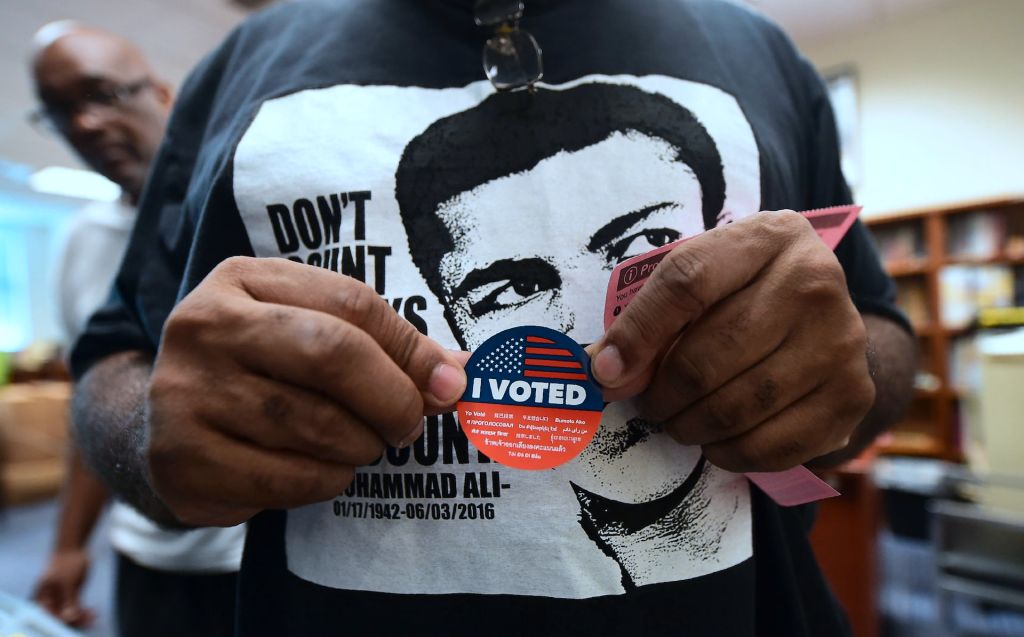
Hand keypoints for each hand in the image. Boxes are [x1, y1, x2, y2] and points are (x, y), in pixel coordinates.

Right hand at [33, 549, 94, 627]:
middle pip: (60, 616)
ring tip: (94, 616)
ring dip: (81, 616)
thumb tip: (69, 617)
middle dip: (75, 620)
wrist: (74, 547)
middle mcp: (49, 600)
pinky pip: (75, 607)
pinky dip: (83, 610)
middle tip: (89, 620)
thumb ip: (68, 600)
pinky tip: (92, 612)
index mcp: (42, 598)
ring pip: (69, 613)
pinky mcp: (70, 595)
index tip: (76, 619)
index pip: (50, 616)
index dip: (62, 620)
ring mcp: (60, 598)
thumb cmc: (67, 563)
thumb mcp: (68, 582)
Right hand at [147, 257, 466, 525]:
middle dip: (392, 397)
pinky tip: (324, 470)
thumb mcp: (308, 334)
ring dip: (361, 446)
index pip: (349, 301)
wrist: (165, 428)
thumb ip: (379, 345)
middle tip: (410, 425)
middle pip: (330, 353)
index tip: (447, 383)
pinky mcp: (182, 458)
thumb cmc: (258, 372)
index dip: (409, 348)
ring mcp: (184, 393)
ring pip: (314, 424)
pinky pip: (288, 478)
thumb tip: (455, 373)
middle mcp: (204, 326)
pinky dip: (327, 480)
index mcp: (241, 280)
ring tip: (362, 446)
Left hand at [588, 211, 874, 472]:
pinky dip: (729, 453)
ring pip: (737, 407)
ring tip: (677, 421)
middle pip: (708, 355)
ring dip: (690, 426)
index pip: (687, 282)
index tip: (605, 372)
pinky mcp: (854, 395)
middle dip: (661, 394)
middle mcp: (817, 281)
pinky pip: (772, 446)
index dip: (637, 333)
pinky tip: (716, 440)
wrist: (827, 318)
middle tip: (648, 404)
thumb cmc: (746, 291)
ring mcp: (842, 341)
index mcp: (770, 236)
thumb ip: (652, 315)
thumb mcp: (703, 276)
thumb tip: (607, 373)